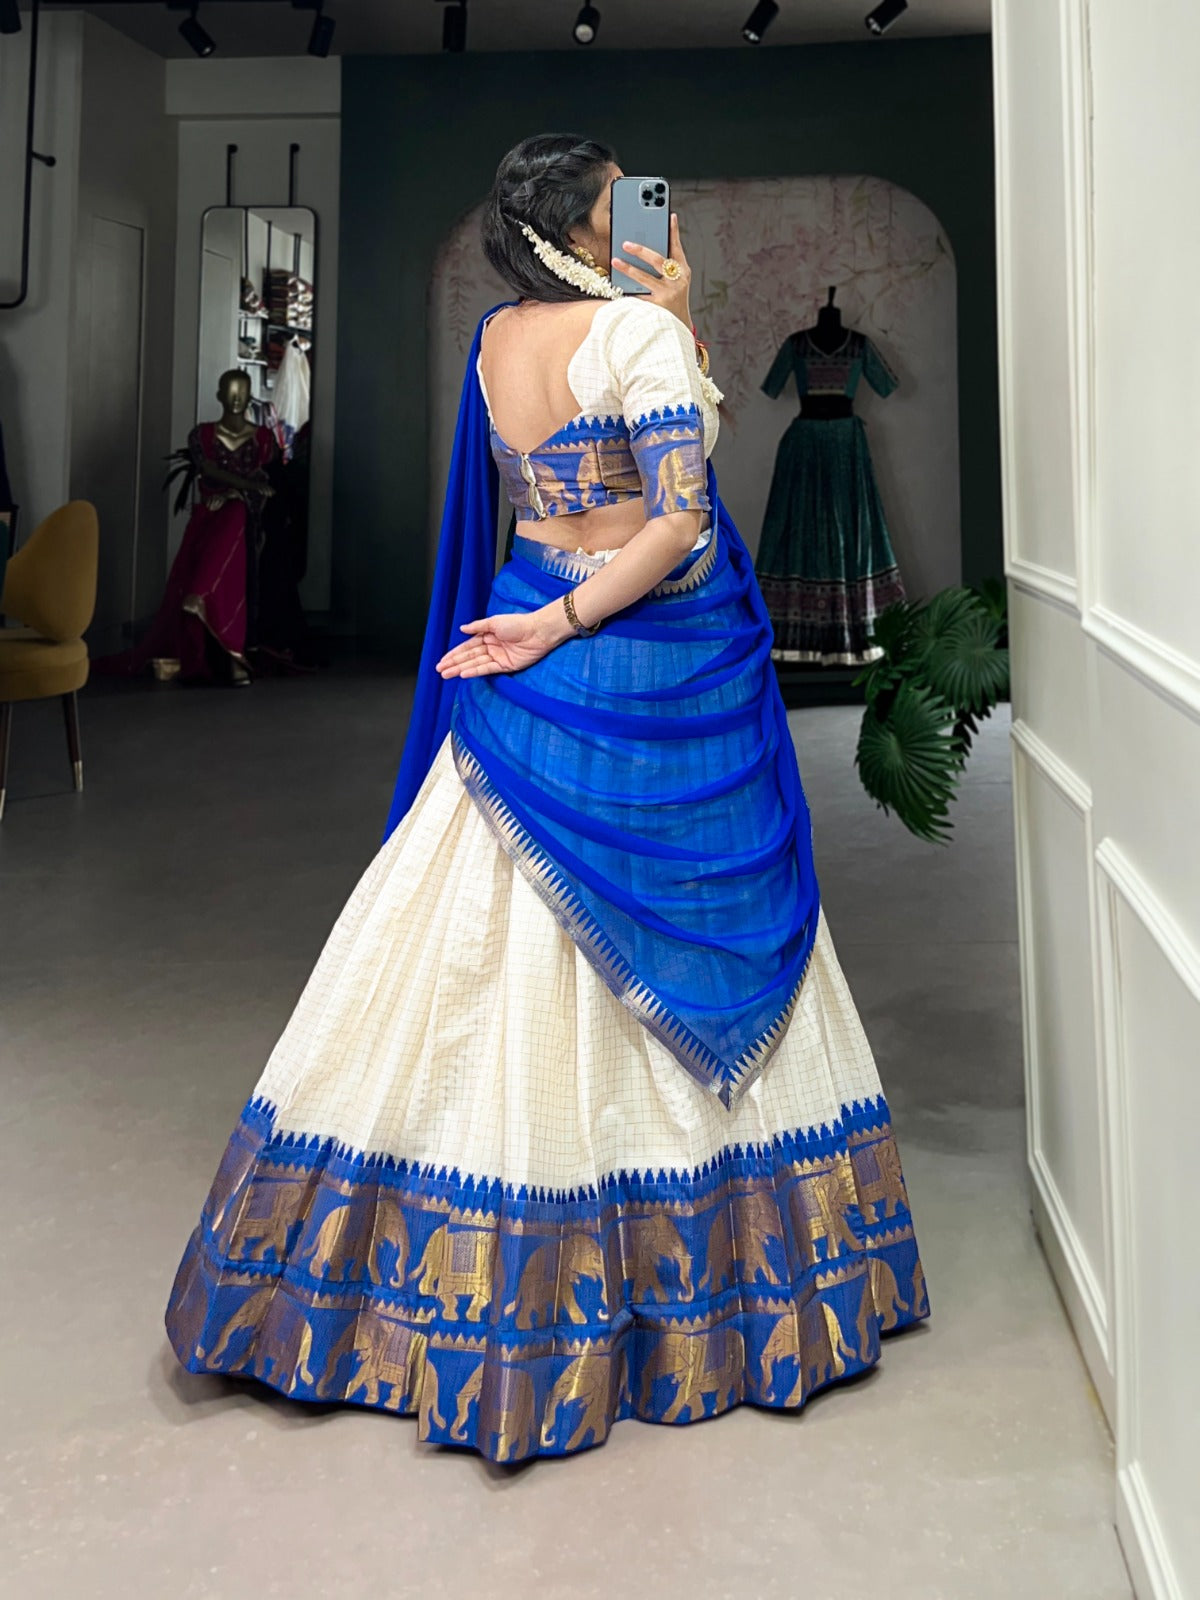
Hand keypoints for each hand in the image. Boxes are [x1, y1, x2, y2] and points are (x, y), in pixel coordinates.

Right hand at [435, 603, 571, 677]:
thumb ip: (477, 626)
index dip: (454, 654)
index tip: (442, 661)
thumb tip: (461, 629)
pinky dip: (475, 671)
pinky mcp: (505, 666)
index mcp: (487, 636)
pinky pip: (487, 669)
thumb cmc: (518, 623)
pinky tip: (463, 674)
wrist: (537, 631)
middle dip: (453, 664)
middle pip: (468, 657)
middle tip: (440, 670)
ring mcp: (497, 657)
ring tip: (447, 675)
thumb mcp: (494, 622)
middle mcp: (491, 647)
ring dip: (460, 669)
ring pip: (475, 664)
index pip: (466, 647)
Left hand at [612, 211, 690, 326]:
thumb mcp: (677, 280)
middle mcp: (677, 282)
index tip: (668, 216)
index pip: (677, 248)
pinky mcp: (657, 308)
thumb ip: (668, 262)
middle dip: (641, 250)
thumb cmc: (674, 298)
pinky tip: (616, 284)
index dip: (674, 231)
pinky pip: (638, 296)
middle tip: (625, 243)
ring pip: (645, 279)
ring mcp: (667, 295)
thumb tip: (652, 241)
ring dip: (628, 269)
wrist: (678, 328)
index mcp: (683, 271)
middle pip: (657, 261)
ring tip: (615, 261)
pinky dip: (627, 290)